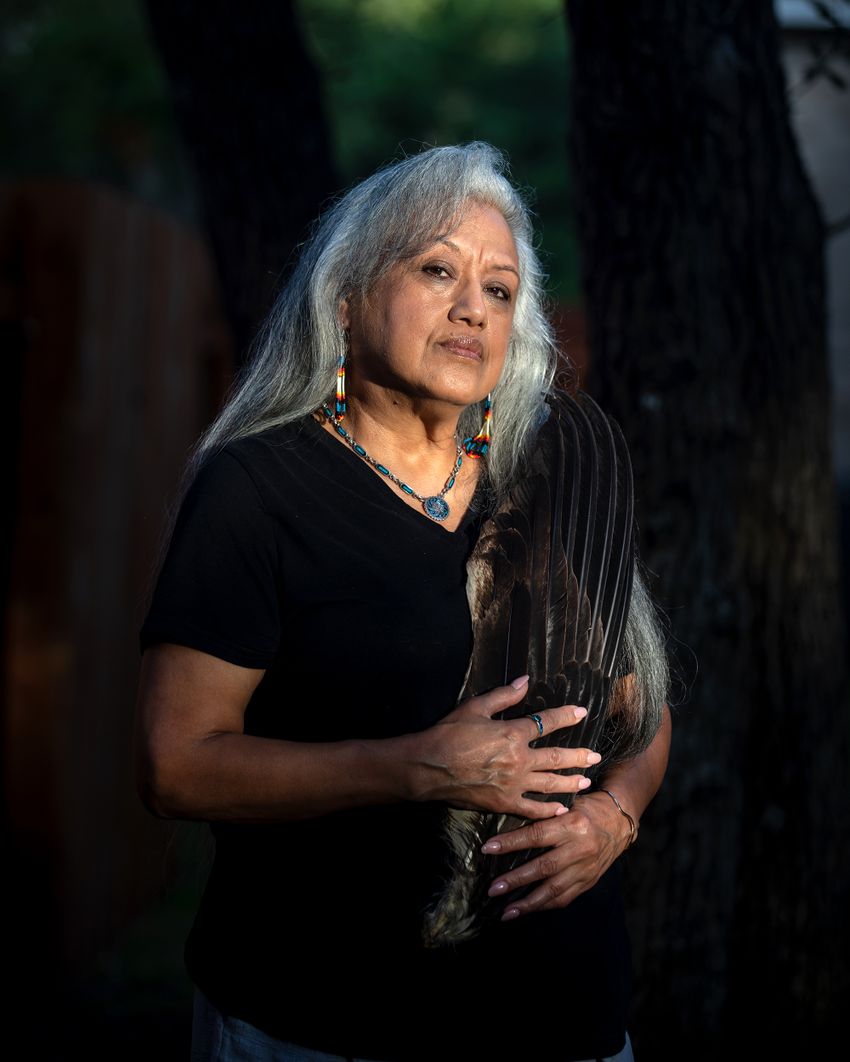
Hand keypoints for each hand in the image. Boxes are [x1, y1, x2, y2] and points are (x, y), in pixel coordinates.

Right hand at [407, 676, 599, 818]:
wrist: (427, 768)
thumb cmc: (448, 735)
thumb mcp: (475, 708)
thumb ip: (504, 696)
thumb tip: (525, 681)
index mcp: (512, 733)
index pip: (547, 722)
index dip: (566, 716)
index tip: (581, 712)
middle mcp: (518, 759)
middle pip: (556, 758)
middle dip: (579, 756)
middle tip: (596, 756)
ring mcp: (512, 784)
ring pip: (549, 784)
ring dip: (570, 782)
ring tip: (586, 782)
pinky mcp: (502, 803)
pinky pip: (531, 808)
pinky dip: (547, 809)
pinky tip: (559, 809)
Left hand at [480, 789, 632, 919]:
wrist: (621, 821)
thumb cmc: (588, 807)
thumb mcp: (567, 804)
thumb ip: (545, 817)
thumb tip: (513, 828)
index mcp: (572, 824)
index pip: (535, 835)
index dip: (510, 843)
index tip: (488, 849)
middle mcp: (580, 849)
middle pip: (543, 867)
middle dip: (516, 880)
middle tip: (493, 889)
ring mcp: (586, 868)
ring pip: (554, 890)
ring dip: (528, 903)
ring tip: (506, 912)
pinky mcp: (589, 881)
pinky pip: (565, 898)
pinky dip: (545, 906)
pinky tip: (528, 910)